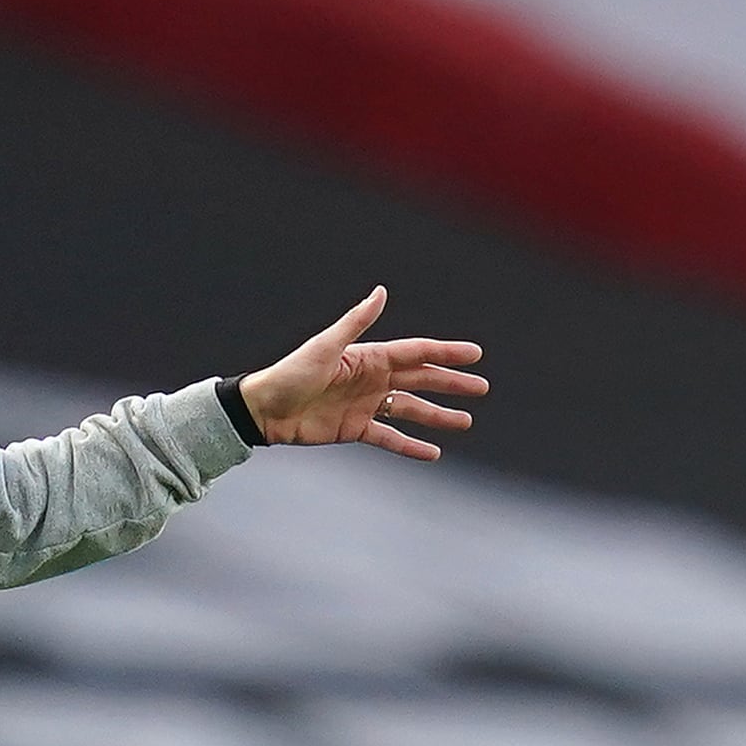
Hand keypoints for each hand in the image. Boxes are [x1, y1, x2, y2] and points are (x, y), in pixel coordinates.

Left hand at [235, 286, 488, 459]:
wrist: (265, 410)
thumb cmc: (292, 373)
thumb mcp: (326, 346)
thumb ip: (356, 321)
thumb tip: (381, 292)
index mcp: (369, 357)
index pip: (416, 353)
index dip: (446, 353)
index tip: (475, 355)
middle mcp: (372, 379)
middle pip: (421, 381)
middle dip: (451, 384)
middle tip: (481, 388)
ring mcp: (366, 405)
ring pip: (411, 411)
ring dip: (438, 416)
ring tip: (465, 422)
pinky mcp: (355, 429)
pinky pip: (390, 438)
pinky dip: (411, 446)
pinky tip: (433, 453)